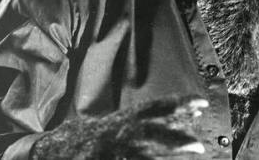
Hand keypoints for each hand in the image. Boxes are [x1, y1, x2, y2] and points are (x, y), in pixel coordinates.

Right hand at [32, 96, 207, 158]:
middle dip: (175, 140)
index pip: (157, 106)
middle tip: (198, 146)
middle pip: (152, 133)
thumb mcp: (123, 122)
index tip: (202, 103)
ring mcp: (111, 149)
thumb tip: (188, 117)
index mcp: (126, 117)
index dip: (179, 103)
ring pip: (144, 155)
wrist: (55, 148)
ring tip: (190, 153)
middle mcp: (120, 131)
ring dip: (166, 156)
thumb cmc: (98, 135)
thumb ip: (150, 118)